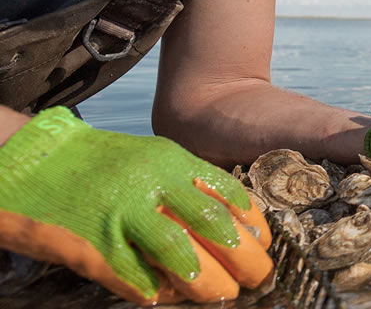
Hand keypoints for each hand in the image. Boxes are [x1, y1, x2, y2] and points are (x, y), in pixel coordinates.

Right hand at [0, 107, 272, 305]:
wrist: (25, 160)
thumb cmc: (89, 164)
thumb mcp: (144, 158)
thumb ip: (178, 184)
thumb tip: (219, 223)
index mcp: (167, 160)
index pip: (224, 193)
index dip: (250, 224)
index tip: (263, 243)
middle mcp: (149, 185)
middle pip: (212, 226)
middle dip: (242, 257)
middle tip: (257, 277)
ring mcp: (120, 215)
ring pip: (181, 255)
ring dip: (208, 282)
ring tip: (224, 295)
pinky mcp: (92, 246)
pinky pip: (135, 278)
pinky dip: (158, 293)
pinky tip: (170, 299)